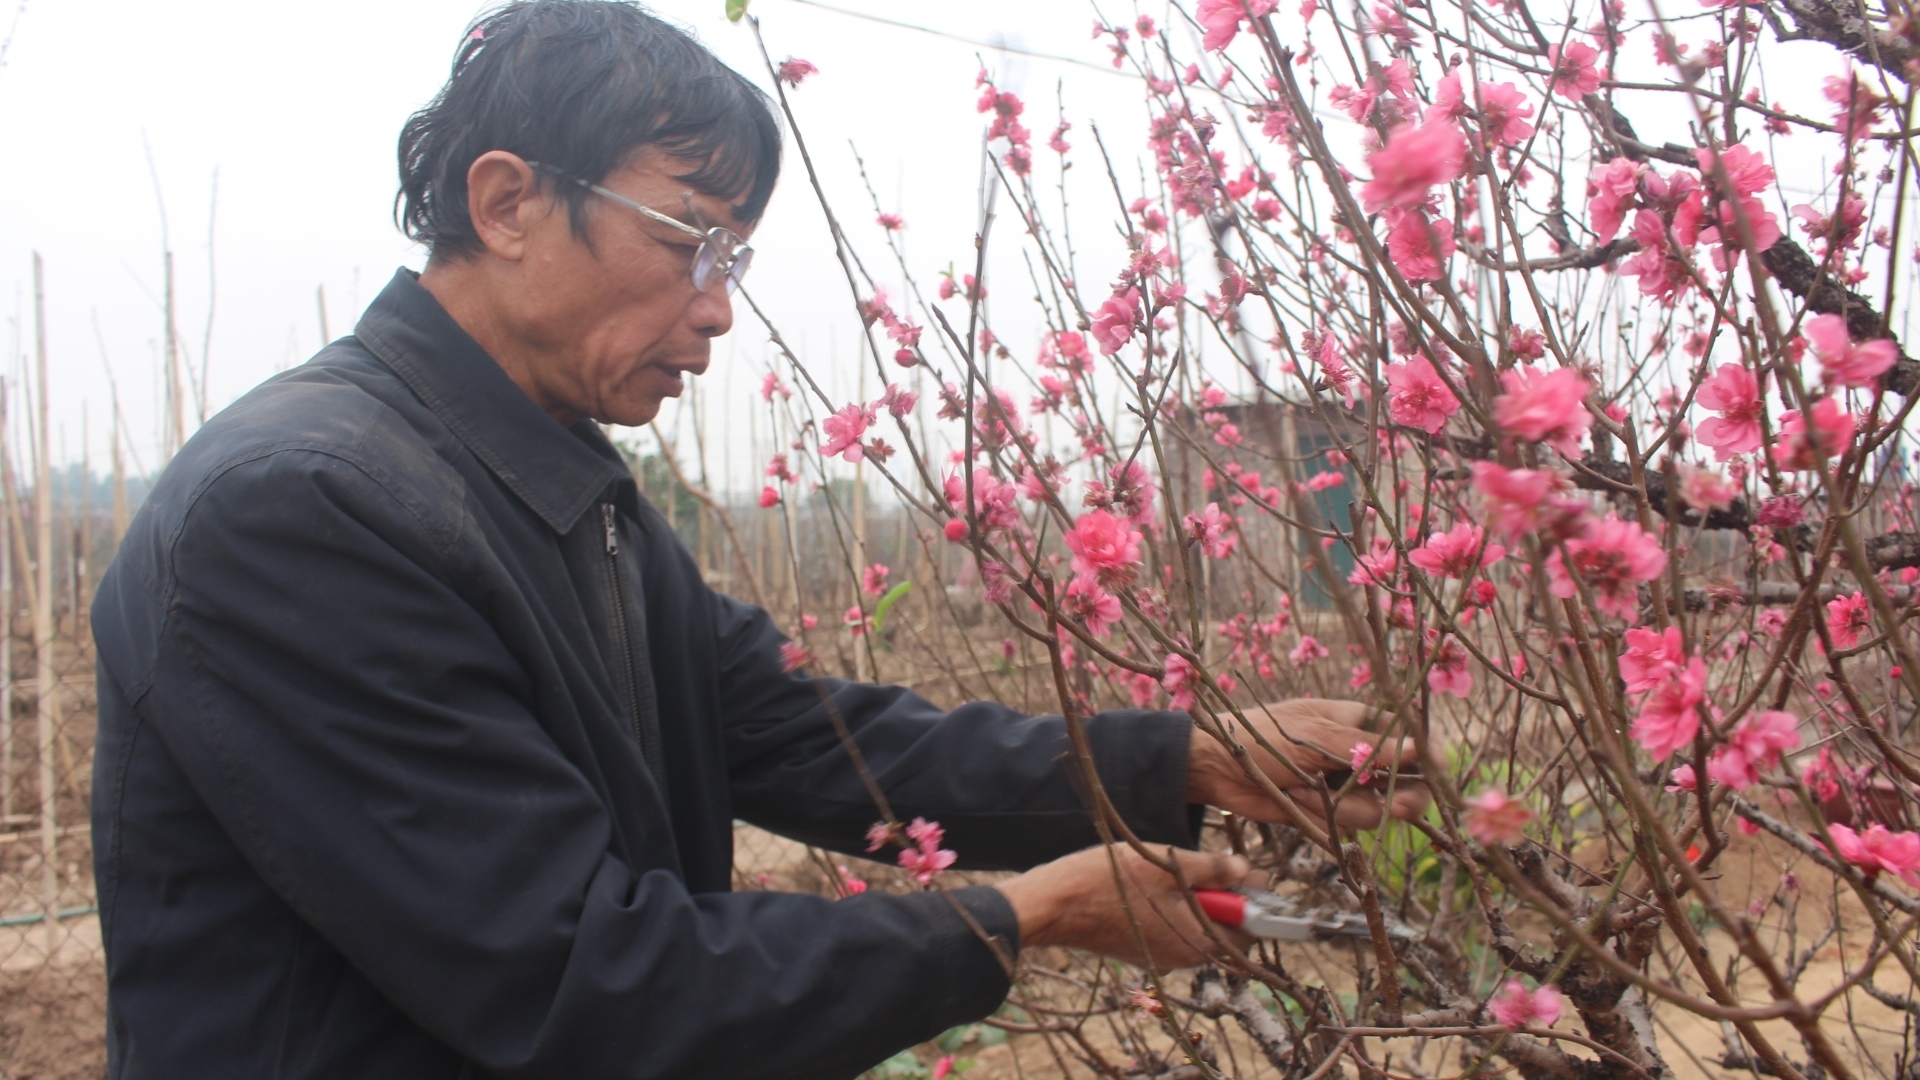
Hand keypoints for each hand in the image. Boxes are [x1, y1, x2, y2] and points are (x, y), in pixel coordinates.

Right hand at [996, 844, 1252, 970]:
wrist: (1054, 905)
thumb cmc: (1109, 883)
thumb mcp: (1168, 865)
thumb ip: (1213, 869)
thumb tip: (1246, 870)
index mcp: (1197, 943)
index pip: (1248, 929)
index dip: (1251, 898)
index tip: (1244, 869)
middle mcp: (1183, 957)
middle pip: (1222, 928)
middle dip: (1221, 895)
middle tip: (1209, 864)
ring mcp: (1160, 955)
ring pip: (1194, 925)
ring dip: (1194, 898)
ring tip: (1174, 868)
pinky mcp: (1141, 948)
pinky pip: (1171, 928)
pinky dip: (1172, 906)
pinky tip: (1153, 882)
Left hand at [1185, 697, 1428, 828]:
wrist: (1218, 766)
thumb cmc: (1263, 735)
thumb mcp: (1317, 736)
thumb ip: (1368, 747)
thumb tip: (1421, 748)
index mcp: (1361, 721)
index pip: (1413, 738)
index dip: (1430, 756)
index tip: (1435, 771)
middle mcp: (1360, 754)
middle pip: (1409, 782)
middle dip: (1403, 797)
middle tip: (1397, 808)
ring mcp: (1347, 785)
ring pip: (1379, 809)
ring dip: (1348, 806)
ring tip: (1306, 790)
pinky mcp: (1330, 811)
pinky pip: (1348, 824)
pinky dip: (1326, 816)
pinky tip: (1297, 799)